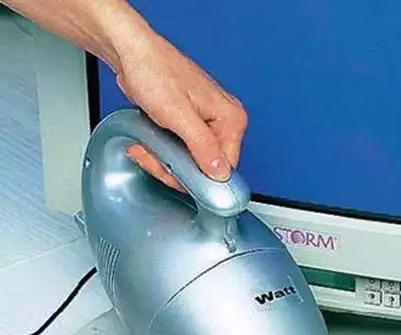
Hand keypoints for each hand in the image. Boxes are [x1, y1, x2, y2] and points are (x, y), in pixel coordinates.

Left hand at [115, 32, 247, 188]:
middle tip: (155, 160)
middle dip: (176, 169)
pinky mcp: (191, 126)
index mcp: (231, 118)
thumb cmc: (153, 70)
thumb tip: (220, 173)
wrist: (130, 52)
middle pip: (207, 169)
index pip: (227, 168)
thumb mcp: (178, 114)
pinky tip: (150, 144)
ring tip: (147, 149)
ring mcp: (207, 125)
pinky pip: (182, 153)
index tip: (177, 177)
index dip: (201, 178)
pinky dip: (163, 153)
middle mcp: (224, 122)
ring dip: (165, 162)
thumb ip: (202, 146)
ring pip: (191, 164)